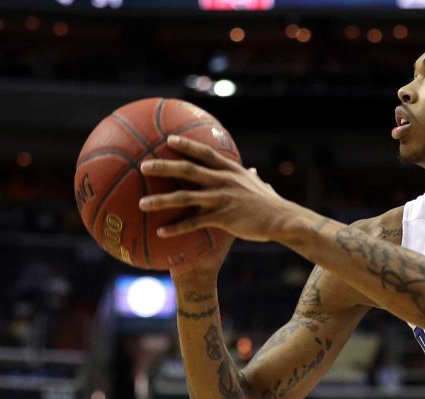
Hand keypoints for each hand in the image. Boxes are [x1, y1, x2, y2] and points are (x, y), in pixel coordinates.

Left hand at [138, 135, 301, 242]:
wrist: (283, 219)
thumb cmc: (272, 205)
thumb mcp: (261, 186)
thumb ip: (252, 178)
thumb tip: (253, 171)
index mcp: (231, 171)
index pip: (205, 152)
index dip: (186, 144)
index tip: (169, 139)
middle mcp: (223, 181)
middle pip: (187, 169)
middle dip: (163, 166)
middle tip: (143, 165)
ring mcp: (221, 198)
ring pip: (184, 197)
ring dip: (161, 200)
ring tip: (141, 204)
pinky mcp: (222, 217)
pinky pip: (193, 222)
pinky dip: (176, 228)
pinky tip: (161, 233)